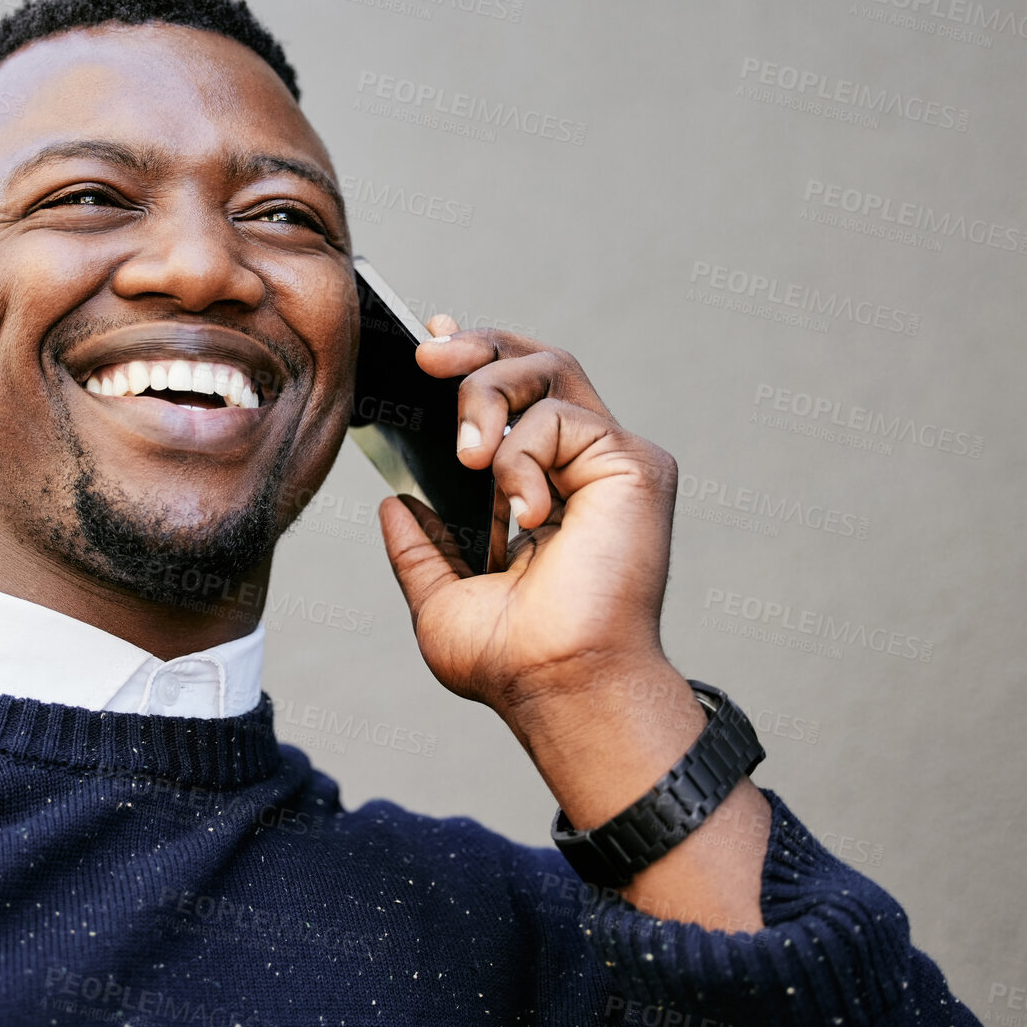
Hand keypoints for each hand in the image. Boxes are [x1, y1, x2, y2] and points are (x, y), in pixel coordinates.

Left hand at [377, 315, 679, 716]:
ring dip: (489, 393)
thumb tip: (393, 504)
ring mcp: (611, 460)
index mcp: (544, 487)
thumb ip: (419, 549)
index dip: (475, 354)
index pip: (515, 394)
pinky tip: (522, 511)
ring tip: (465, 454)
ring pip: (548, 368)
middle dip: (475, 345)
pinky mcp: (633, 465)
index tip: (427, 339)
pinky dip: (523, 456)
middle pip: (535, 359)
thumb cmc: (514, 661)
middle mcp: (582, 465)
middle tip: (427, 356)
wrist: (559, 687)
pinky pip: (562, 416)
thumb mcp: (441, 599)